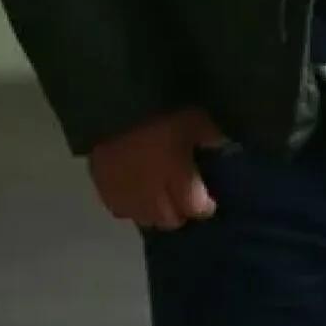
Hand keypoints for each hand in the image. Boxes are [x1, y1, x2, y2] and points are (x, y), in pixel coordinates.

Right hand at [87, 106, 233, 230]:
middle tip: (183, 198)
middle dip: (180, 213)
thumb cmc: (161, 111)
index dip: (204, 206)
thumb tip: (222, 146)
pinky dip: (131, 206)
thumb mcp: (194, 117)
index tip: (208, 200)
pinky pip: (120, 209)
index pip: (195, 208)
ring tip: (159, 197)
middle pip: (169, 220)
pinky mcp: (103, 189)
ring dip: (155, 213)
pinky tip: (136, 193)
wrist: (113, 104)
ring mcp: (125, 196)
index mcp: (178, 178)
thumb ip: (209, 136)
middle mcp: (153, 196)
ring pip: (145, 219)